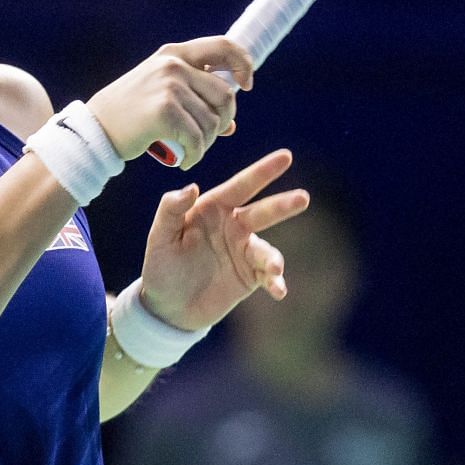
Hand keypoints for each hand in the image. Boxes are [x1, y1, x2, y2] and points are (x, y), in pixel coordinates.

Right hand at [86, 37, 254, 169]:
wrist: (95, 130)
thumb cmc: (130, 115)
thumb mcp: (161, 93)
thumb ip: (194, 98)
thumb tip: (231, 123)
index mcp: (174, 54)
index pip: (224, 46)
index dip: (243, 63)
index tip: (246, 86)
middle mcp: (174, 65)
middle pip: (225, 94)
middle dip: (223, 121)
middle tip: (207, 138)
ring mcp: (169, 86)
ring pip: (213, 122)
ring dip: (206, 143)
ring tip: (191, 151)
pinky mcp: (164, 111)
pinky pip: (198, 139)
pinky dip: (196, 156)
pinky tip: (185, 161)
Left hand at [138, 149, 308, 331]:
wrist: (167, 307)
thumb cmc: (161, 266)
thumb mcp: (160, 237)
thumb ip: (171, 210)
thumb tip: (192, 187)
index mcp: (213, 209)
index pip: (240, 186)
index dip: (262, 171)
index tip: (286, 157)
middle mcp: (233, 226)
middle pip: (262, 212)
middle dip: (283, 204)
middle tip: (303, 198)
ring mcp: (244, 251)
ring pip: (266, 249)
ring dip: (273, 258)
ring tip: (274, 268)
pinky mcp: (251, 277)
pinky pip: (268, 276)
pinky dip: (276, 281)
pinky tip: (279, 290)